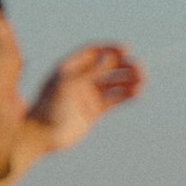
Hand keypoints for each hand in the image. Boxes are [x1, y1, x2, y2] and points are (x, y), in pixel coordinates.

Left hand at [24, 43, 144, 152]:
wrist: (42, 135)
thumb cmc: (49, 107)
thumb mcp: (69, 85)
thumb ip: (92, 71)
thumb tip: (111, 56)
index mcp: (69, 68)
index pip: (93, 53)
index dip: (110, 50)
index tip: (127, 50)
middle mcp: (80, 80)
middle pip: (106, 68)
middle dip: (123, 66)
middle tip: (140, 67)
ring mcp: (87, 96)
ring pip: (113, 84)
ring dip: (128, 81)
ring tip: (143, 81)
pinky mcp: (94, 111)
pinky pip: (114, 100)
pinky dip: (126, 96)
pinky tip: (137, 93)